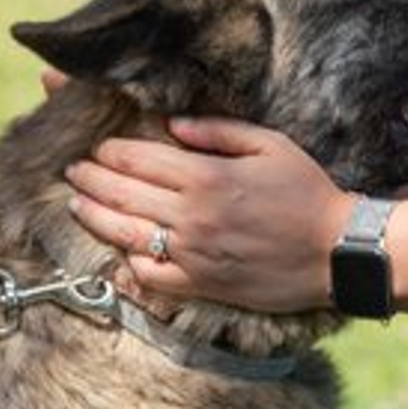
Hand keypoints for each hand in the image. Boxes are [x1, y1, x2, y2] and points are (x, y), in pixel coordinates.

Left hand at [63, 118, 355, 314]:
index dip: (110, 152)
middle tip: (72, 170)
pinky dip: (128, 263)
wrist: (335, 251)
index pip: (139, 159)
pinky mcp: (200, 284)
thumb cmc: (307, 191)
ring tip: (76, 204)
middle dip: (90, 179)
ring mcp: (193, 254)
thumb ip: (219, 130)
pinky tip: (118, 250)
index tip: (96, 147)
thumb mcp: (271, 145)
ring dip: (94, 217)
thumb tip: (173, 123)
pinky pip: (150, 276)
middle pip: (122, 193)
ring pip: (126, 233)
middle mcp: (192, 216)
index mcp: (207, 177)